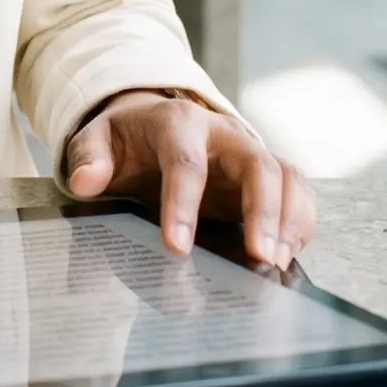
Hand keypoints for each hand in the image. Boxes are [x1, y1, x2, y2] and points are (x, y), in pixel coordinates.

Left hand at [60, 90, 315, 267]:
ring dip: (288, 220)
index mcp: (177, 122)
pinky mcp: (268, 173)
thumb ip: (89, 157)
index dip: (183, 204)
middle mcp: (223, 133)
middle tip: (259, 258)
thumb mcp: (97, 139)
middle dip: (262, 211)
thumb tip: (86, 181)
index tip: (176, 247)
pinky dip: (300, 222)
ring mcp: (250, 150)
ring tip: (275, 264)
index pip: (185, 161)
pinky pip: (298, 191)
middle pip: (256, 165)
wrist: (152, 123)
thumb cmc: (127, 139)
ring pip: (286, 176)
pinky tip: (287, 254)